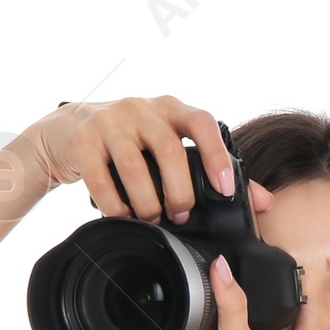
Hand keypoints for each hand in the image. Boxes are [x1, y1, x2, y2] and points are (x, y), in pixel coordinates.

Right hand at [24, 94, 238, 222]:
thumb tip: (263, 200)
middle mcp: (141, 109)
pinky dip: (114, 205)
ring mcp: (110, 122)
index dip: (216, 156)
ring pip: (134, 166)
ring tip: (152, 219)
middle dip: (179, 190)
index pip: (201, 122)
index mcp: (170, 109)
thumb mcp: (169, 147)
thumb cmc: (130, 142)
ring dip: (147, 202)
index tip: (224, 189)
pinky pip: (100, 179)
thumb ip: (213, 170)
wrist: (67, 130)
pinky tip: (122, 217)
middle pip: (169, 150)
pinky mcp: (82, 141)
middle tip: (179, 214)